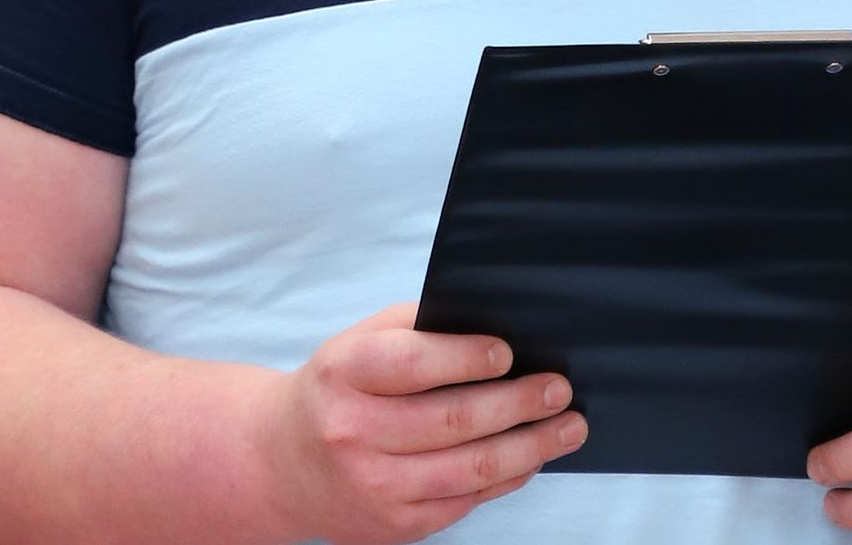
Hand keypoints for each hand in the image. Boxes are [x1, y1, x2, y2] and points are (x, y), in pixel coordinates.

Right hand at [257, 302, 583, 544]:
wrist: (282, 463)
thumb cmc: (339, 388)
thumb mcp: (361, 341)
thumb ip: (421, 327)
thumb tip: (498, 327)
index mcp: (344, 374)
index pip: (413, 364)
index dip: (467, 358)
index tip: (509, 352)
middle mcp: (353, 433)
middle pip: (453, 420)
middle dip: (519, 403)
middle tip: (559, 389)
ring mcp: (373, 486)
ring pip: (469, 469)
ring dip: (531, 446)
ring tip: (569, 427)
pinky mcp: (393, 525)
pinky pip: (464, 501)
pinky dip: (506, 479)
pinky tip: (531, 457)